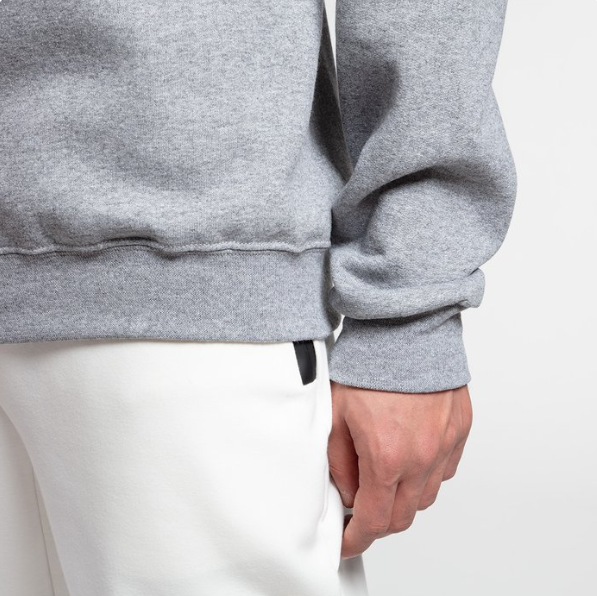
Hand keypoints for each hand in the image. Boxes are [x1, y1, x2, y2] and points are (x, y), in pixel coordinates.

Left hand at [327, 381, 472, 558]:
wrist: (406, 329)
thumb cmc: (370, 364)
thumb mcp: (337, 415)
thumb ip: (340, 462)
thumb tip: (348, 493)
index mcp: (387, 457)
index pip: (374, 520)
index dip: (357, 538)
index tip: (348, 541)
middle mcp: (423, 457)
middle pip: (404, 516)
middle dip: (379, 522)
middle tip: (361, 512)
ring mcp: (446, 444)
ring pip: (426, 496)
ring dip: (404, 499)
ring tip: (385, 480)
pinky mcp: (461, 430)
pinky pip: (445, 469)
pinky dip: (427, 475)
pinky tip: (410, 458)